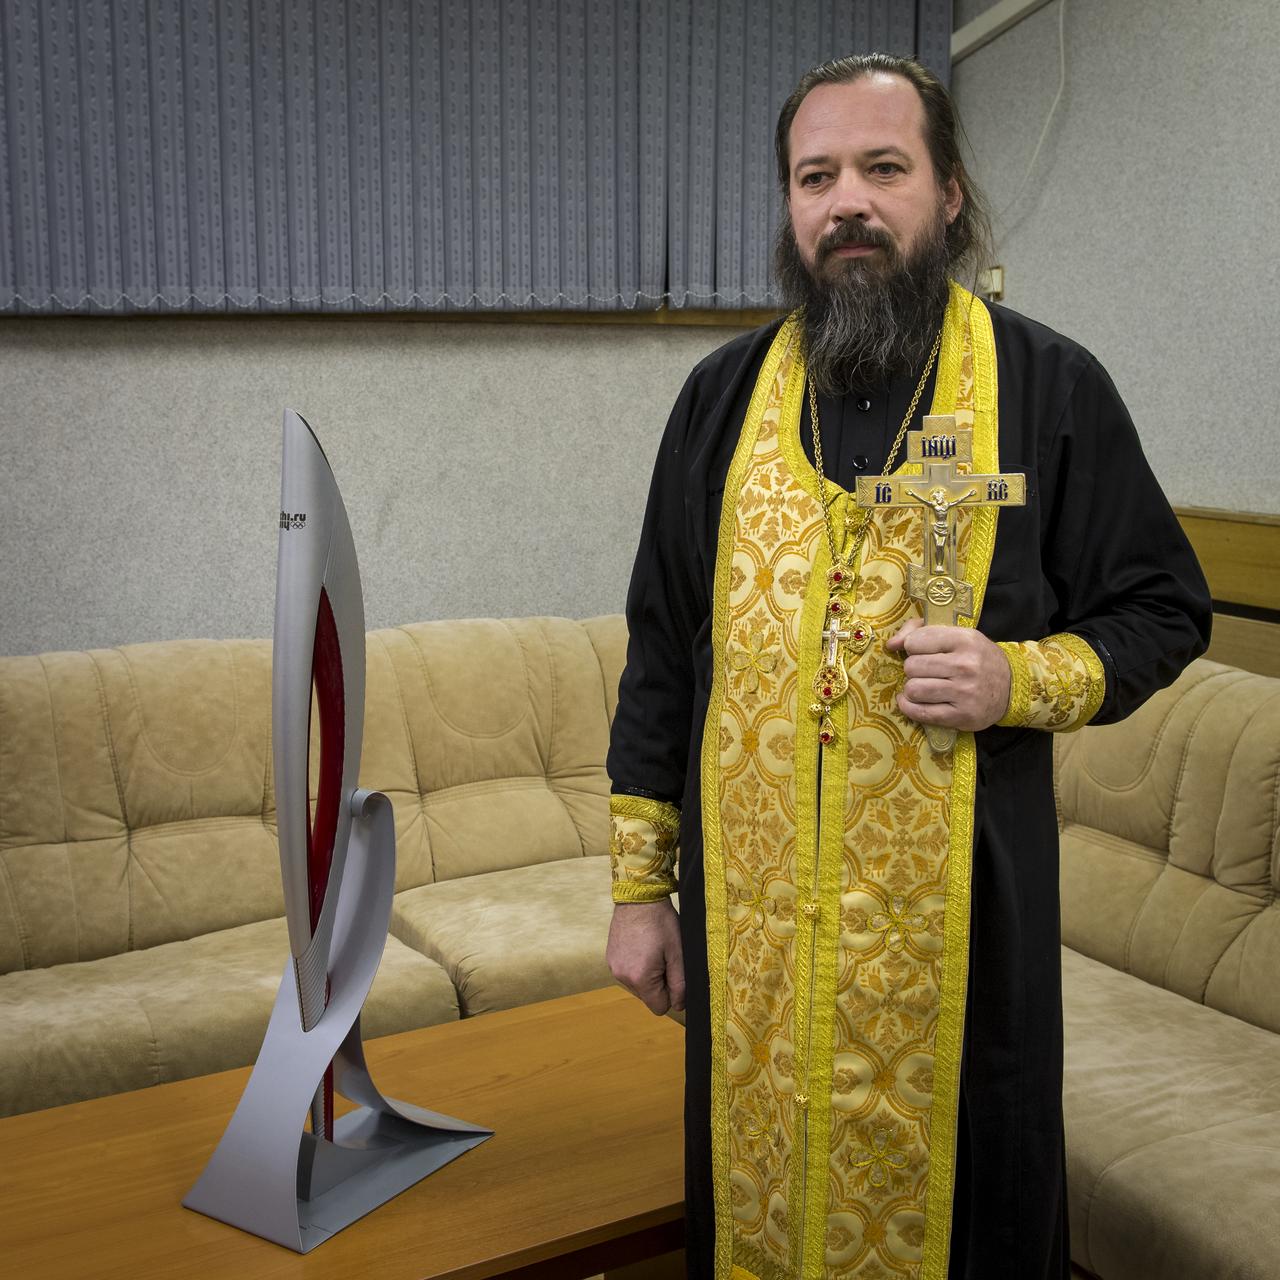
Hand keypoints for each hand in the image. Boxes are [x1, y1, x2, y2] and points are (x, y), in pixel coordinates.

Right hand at [607, 899, 684, 1015]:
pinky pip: (628, 972)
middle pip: (648, 996)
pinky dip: (637, 965)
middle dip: (659, 983)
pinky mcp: (610, 958)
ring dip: (648, 975)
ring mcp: (613, 967)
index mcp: (640, 978)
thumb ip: (680, 984)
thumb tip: (679, 1005)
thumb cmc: (661, 922)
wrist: (638, 896)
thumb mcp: (678, 953)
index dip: (671, 994)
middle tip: (664, 957)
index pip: (659, 1007)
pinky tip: (642, 946)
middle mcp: (622, 976)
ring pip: (638, 985)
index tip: (673, 972)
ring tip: (653, 949)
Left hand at [886, 618, 1010, 731]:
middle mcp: (966, 666)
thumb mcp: (957, 634)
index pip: (915, 641)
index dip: (913, 646)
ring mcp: (965, 693)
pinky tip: (913, 701)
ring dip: (912, 689)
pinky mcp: (962, 717)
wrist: (1011, 686)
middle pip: (912, 666)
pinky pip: (920, 712)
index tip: (922, 651)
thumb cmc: (976, 657)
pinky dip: (909, 707)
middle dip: (913, 669)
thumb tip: (891, 644)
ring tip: (922, 686)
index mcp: (965, 639)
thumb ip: (920, 629)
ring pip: (913, 689)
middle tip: (925, 671)